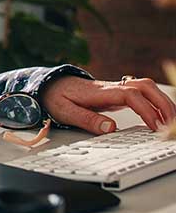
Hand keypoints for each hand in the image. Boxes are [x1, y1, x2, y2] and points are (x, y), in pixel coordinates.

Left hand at [39, 75, 175, 134]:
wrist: (48, 84)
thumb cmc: (56, 96)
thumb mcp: (64, 111)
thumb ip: (86, 119)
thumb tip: (111, 128)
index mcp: (99, 92)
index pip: (129, 95)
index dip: (145, 109)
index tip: (155, 127)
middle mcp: (110, 87)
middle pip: (143, 86)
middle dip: (161, 103)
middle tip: (171, 124)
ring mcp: (114, 89)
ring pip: (145, 87)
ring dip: (161, 101)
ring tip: (171, 122)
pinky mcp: (115, 94)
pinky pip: (141, 93)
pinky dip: (154, 102)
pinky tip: (160, 116)